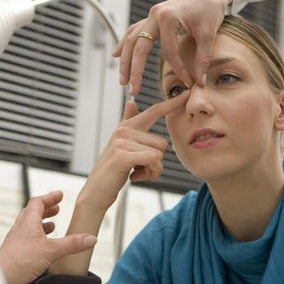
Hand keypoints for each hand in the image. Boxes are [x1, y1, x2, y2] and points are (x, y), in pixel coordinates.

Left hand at [0, 191, 96, 283]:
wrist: (1, 279)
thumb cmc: (20, 261)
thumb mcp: (52, 250)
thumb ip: (72, 244)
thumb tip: (90, 238)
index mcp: (27, 222)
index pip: (38, 203)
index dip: (49, 198)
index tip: (59, 195)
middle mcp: (20, 229)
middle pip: (32, 213)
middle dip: (46, 209)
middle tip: (57, 209)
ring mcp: (17, 241)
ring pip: (29, 227)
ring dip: (41, 224)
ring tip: (53, 227)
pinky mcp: (16, 253)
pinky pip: (28, 240)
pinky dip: (38, 239)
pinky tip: (45, 247)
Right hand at [78, 91, 189, 213]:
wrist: (96, 191)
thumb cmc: (113, 170)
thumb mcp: (122, 145)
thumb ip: (128, 124)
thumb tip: (131, 103)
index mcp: (127, 127)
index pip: (154, 111)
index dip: (172, 103)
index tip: (188, 93)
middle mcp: (124, 130)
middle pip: (162, 142)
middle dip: (157, 161)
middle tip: (140, 168)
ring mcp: (122, 142)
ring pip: (159, 154)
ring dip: (153, 169)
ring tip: (136, 173)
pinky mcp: (122, 155)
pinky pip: (153, 160)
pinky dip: (150, 173)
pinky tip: (135, 177)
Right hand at [113, 0, 234, 95]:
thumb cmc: (211, 8)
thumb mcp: (209, 33)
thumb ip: (203, 58)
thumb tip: (199, 82)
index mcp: (168, 17)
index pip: (169, 52)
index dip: (178, 70)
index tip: (187, 83)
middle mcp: (155, 15)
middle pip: (139, 47)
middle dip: (135, 70)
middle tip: (133, 91)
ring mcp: (151, 15)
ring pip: (132, 40)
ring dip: (125, 61)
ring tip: (123, 81)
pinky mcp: (152, 17)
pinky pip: (134, 31)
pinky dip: (125, 44)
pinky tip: (116, 55)